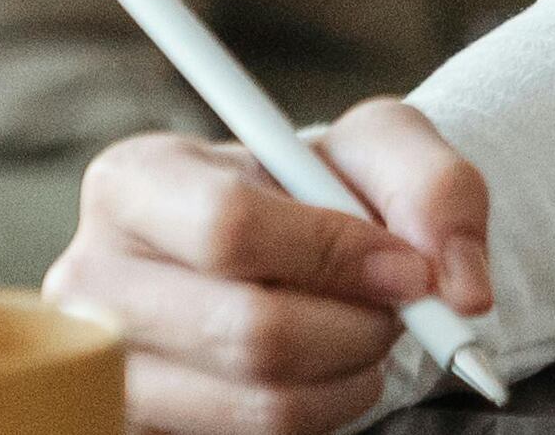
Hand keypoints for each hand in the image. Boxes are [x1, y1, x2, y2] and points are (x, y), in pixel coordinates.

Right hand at [49, 98, 492, 434]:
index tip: (408, 268)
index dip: (335, 254)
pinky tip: (323, 374)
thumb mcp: (380, 147)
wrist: (292, 254)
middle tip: (395, 312)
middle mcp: (95, 279)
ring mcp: (105, 371)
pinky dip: (320, 414)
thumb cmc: (320, 191)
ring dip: (348, 377)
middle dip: (357, 327)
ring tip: (362, 336)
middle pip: (248, 330)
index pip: (228, 227)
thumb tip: (459, 286)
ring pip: (260, 403)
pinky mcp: (140, 429)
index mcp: (136, 182)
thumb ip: (433, 188)